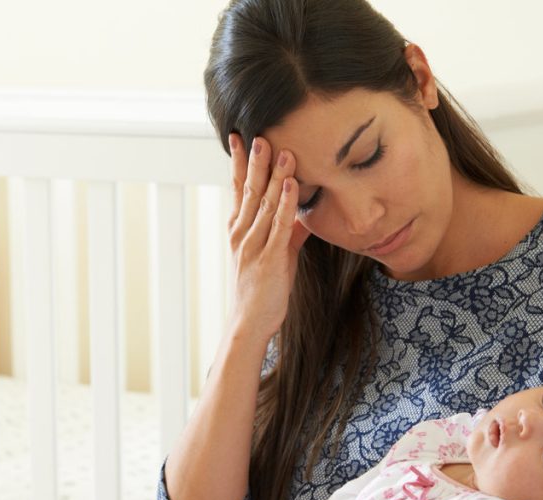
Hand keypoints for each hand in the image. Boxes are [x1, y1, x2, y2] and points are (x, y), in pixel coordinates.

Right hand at [226, 134, 310, 340]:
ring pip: (264, 204)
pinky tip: (292, 186)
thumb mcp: (275, 255)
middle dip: (256, 161)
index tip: (239, 136)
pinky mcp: (269, 259)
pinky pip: (278, 226)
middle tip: (260, 133)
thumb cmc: (261, 290)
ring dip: (275, 176)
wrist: (249, 322)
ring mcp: (254, 245)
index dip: (240, 162)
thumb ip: (287, 233)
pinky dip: (285, 204)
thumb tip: (303, 216)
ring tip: (283, 151)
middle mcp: (242, 233)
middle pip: (250, 190)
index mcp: (239, 230)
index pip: (238, 189)